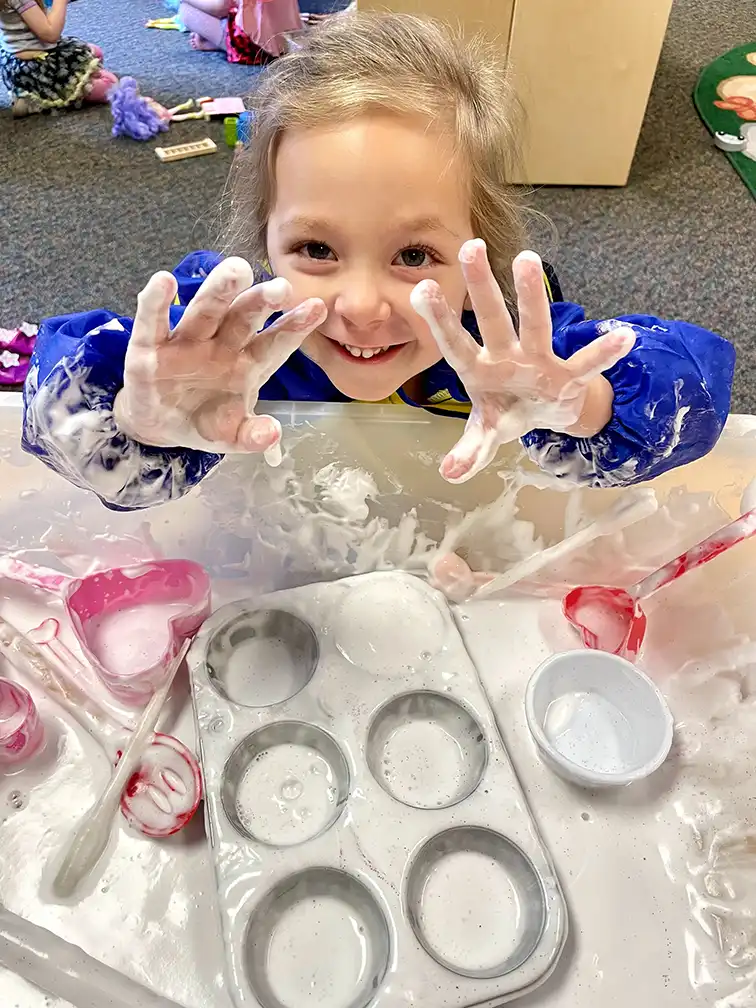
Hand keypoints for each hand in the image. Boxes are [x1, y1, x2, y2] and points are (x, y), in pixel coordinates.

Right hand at [114, 258, 326, 457]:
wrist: (159, 426)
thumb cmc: (203, 421)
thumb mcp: (230, 436)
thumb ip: (251, 435)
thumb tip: (272, 435)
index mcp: (247, 363)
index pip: (275, 342)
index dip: (295, 325)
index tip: (318, 308)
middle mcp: (221, 344)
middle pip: (244, 318)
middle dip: (261, 301)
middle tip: (282, 287)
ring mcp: (187, 342)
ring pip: (205, 311)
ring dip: (219, 290)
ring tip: (235, 270)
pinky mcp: (150, 348)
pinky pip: (153, 322)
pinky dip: (156, 302)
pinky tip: (164, 281)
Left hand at [411, 240, 635, 483]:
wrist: (543, 413)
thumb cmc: (505, 411)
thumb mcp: (486, 433)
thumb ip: (469, 450)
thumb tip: (449, 474)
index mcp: (478, 369)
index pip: (454, 342)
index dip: (439, 318)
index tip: (420, 288)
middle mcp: (505, 355)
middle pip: (491, 318)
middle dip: (481, 287)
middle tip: (470, 246)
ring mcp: (537, 360)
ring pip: (534, 324)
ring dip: (531, 295)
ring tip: (526, 258)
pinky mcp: (567, 375)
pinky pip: (586, 363)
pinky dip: (604, 353)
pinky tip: (624, 338)